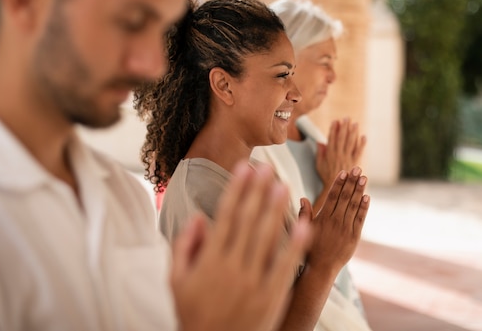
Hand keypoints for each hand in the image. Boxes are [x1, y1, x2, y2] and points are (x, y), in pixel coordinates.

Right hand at [171, 163, 311, 330]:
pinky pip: (285, 266)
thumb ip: (185, 246)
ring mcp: (253, 282)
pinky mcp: (271, 297)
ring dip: (276, 210)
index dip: (237, 190)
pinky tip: (304, 224)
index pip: (226, 216)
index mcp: (210, 260)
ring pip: (267, 238)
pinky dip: (296, 245)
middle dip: (258, 191)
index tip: (244, 168)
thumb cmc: (192, 314)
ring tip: (283, 185)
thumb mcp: (176, 281)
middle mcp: (232, 266)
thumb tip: (198, 216)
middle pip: (248, 221)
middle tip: (268, 167)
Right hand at [305, 167, 369, 276]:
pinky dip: (364, 208)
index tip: (343, 171)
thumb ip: (304, 213)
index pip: (332, 196)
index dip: (338, 183)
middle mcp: (335, 221)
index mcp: (322, 218)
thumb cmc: (310, 248)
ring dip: (359, 190)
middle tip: (357, 169)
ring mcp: (345, 228)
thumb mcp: (303, 229)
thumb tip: (303, 198)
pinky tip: (367, 197)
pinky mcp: (354, 236)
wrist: (321, 268)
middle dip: (351, 182)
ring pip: (353, 205)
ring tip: (364, 177)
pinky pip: (360, 219)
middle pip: (344, 197)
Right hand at [316, 118, 366, 187]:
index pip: (332, 139)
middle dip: (344, 127)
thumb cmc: (326, 176)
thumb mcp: (319, 165)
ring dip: (353, 133)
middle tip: (347, 118)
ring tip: (355, 124)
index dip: (334, 129)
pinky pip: (359, 152)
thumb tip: (320, 142)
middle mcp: (339, 155)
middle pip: (342, 139)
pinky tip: (363, 137)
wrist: (337, 188)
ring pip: (351, 143)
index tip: (335, 121)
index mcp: (330, 155)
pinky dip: (362, 144)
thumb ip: (320, 153)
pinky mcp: (355, 163)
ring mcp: (348, 159)